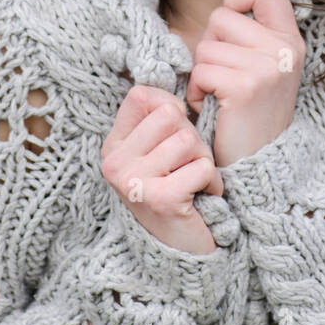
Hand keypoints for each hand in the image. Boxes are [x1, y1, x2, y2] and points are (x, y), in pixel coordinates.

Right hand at [101, 84, 223, 254]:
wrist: (182, 251)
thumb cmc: (178, 191)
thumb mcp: (160, 152)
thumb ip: (160, 119)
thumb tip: (170, 73)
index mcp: (113, 145)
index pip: (142, 95)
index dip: (171, 108)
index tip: (174, 137)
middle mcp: (115, 162)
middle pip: (171, 115)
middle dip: (192, 138)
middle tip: (188, 166)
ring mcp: (133, 181)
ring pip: (189, 140)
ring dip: (204, 162)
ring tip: (194, 183)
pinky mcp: (159, 198)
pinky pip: (202, 168)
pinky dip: (211, 183)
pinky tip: (200, 199)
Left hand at [185, 0, 305, 167]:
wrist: (259, 162)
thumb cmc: (250, 113)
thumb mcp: (264, 67)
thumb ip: (252, 35)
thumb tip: (228, 4)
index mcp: (290, 41)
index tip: (231, 23)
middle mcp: (285, 50)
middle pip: (221, 17)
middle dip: (209, 45)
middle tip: (222, 76)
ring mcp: (268, 67)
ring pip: (205, 47)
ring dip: (201, 73)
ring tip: (219, 96)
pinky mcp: (246, 86)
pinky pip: (201, 71)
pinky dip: (197, 92)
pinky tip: (213, 108)